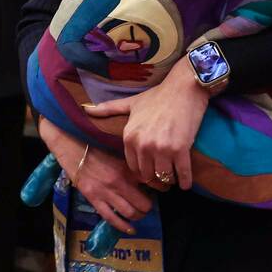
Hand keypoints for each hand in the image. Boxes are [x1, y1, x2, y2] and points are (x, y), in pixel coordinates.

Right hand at [38, 118, 153, 234]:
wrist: (70, 140)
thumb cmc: (95, 139)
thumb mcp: (119, 144)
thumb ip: (134, 155)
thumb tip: (150, 160)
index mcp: (127, 166)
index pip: (153, 183)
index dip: (162, 187)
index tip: (163, 188)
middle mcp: (119, 182)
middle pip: (144, 204)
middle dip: (149, 206)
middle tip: (149, 202)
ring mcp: (105, 192)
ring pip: (130, 213)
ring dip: (138, 216)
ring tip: (139, 213)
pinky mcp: (93, 198)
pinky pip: (110, 218)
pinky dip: (123, 226)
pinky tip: (130, 229)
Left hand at [86, 62, 209, 189]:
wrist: (183, 89)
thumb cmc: (157, 96)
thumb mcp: (130, 103)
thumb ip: (109, 109)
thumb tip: (85, 108)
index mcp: (129, 137)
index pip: (132, 167)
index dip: (142, 171)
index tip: (149, 171)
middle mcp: (143, 145)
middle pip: (147, 175)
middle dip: (155, 178)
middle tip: (162, 177)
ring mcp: (161, 148)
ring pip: (163, 177)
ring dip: (169, 180)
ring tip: (174, 178)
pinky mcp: (180, 149)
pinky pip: (182, 174)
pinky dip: (185, 181)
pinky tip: (185, 183)